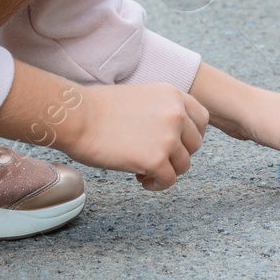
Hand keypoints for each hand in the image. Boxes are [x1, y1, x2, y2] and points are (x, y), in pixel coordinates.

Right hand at [0, 64, 208, 191]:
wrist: (78, 117)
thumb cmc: (100, 109)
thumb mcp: (142, 97)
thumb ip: (163, 111)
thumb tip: (175, 136)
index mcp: (173, 95)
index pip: (202, 119)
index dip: (190, 135)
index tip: (175, 144)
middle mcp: (176, 113)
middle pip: (195, 144)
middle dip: (177, 154)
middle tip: (155, 158)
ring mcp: (168, 137)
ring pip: (184, 165)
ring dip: (166, 171)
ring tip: (144, 170)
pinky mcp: (156, 159)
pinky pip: (169, 180)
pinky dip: (157, 184)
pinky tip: (140, 179)